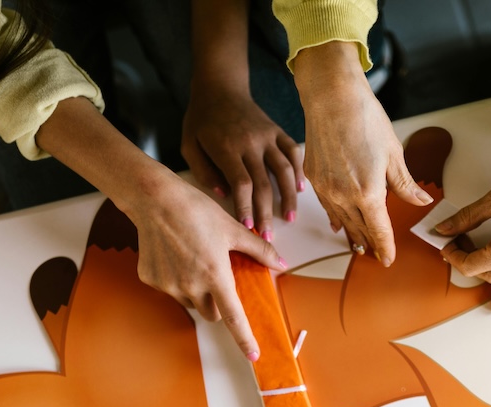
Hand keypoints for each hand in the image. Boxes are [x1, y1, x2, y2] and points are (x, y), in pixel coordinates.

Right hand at [124, 173, 285, 359]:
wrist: (155, 199)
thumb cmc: (197, 211)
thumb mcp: (232, 229)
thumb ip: (259, 250)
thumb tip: (281, 264)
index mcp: (215, 275)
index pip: (233, 317)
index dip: (244, 338)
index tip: (253, 355)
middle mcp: (191, 286)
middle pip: (211, 313)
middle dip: (219, 304)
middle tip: (218, 280)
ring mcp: (168, 285)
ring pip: (190, 303)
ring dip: (197, 293)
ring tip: (193, 261)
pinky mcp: (151, 279)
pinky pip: (170, 290)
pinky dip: (176, 280)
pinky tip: (174, 255)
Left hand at [181, 88, 303, 240]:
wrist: (221, 86)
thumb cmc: (201, 119)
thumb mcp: (189, 144)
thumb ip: (203, 170)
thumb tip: (222, 194)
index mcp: (227, 147)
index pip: (242, 183)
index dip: (246, 207)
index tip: (247, 227)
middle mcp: (250, 142)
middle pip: (264, 183)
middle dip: (266, 212)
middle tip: (267, 237)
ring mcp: (267, 136)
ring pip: (283, 170)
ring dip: (288, 197)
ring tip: (290, 218)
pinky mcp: (277, 131)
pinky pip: (293, 152)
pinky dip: (299, 171)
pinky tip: (301, 189)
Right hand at [294, 42, 432, 265]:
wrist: (331, 97)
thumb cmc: (365, 118)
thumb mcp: (393, 153)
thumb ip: (405, 184)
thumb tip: (421, 201)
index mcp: (368, 193)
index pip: (379, 231)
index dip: (385, 247)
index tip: (388, 259)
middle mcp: (343, 196)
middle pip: (359, 229)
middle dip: (369, 243)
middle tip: (375, 254)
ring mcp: (325, 188)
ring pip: (341, 221)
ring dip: (351, 233)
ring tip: (358, 244)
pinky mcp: (313, 177)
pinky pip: (326, 206)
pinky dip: (335, 217)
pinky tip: (339, 223)